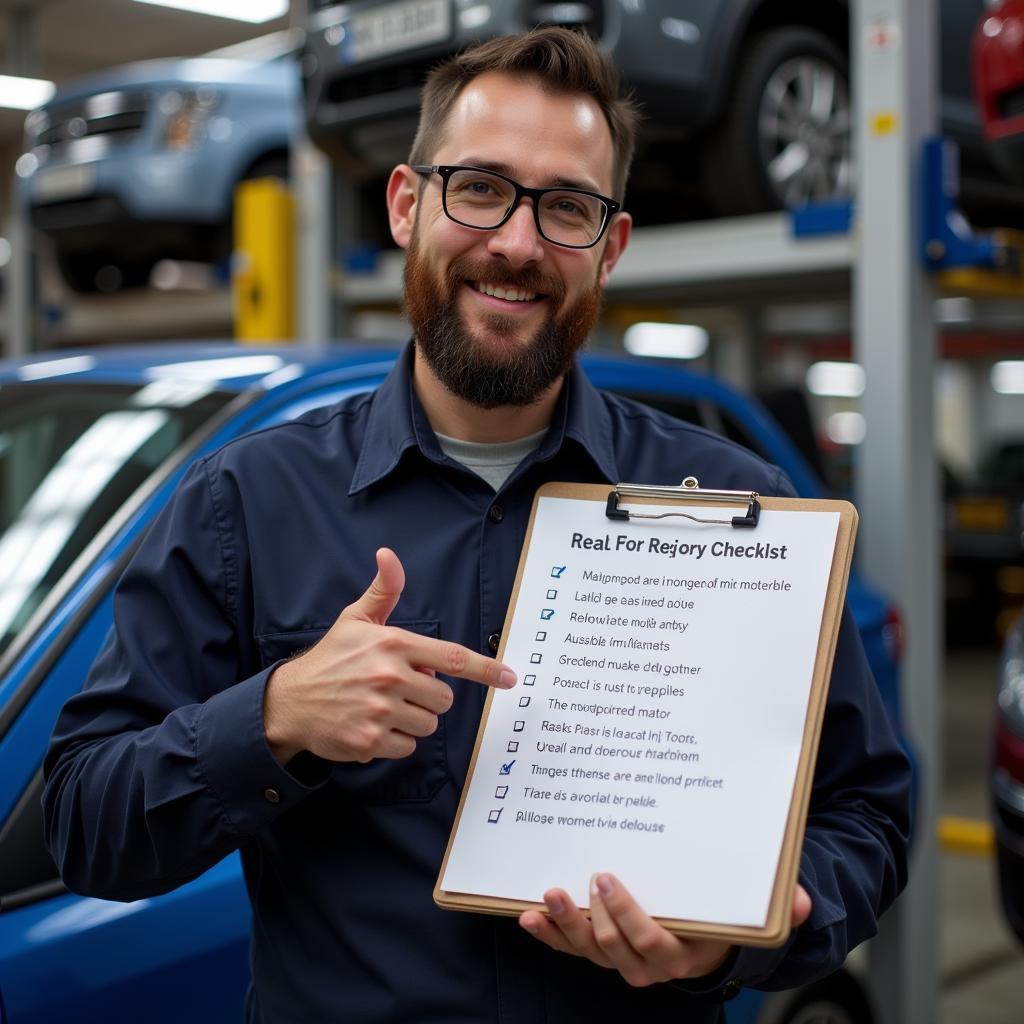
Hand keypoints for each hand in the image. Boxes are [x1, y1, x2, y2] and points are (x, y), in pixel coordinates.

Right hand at [263, 547, 514, 763]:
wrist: (289, 701)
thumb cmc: (330, 659)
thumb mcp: (355, 620)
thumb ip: (383, 591)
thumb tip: (388, 554)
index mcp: (393, 644)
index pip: (452, 657)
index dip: (486, 669)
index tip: (510, 678)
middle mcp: (389, 676)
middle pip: (444, 699)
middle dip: (429, 697)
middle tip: (400, 689)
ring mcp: (379, 710)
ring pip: (428, 725)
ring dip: (412, 720)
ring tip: (382, 707)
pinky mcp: (370, 741)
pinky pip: (407, 746)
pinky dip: (394, 741)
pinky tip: (371, 726)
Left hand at [519, 876, 811, 987]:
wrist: (709, 936)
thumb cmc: (724, 916)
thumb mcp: (751, 909)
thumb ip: (777, 904)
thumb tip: (801, 900)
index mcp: (682, 955)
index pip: (650, 943)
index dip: (625, 915)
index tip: (608, 877)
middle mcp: (647, 964)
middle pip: (611, 948)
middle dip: (592, 916)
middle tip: (580, 877)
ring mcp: (619, 957)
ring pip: (587, 951)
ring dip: (563, 925)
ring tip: (544, 897)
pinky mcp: (599, 948)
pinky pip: (570, 948)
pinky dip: (549, 935)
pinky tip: (530, 916)